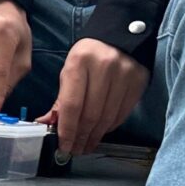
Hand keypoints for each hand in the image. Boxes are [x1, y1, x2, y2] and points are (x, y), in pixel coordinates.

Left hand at [39, 38, 147, 154]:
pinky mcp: (139, 80)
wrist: (119, 35)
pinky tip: (101, 132)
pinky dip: (109, 126)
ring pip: (107, 117)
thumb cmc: (87, 57)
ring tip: (86, 145)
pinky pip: (122, 113)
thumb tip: (45, 125)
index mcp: (79, 62)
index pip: (72, 105)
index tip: (63, 146)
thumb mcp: (68, 72)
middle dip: (81, 137)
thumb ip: (59, 100)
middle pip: (90, 114)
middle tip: (75, 150)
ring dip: (95, 136)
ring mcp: (124, 73)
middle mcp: (104, 67)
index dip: (67, 130)